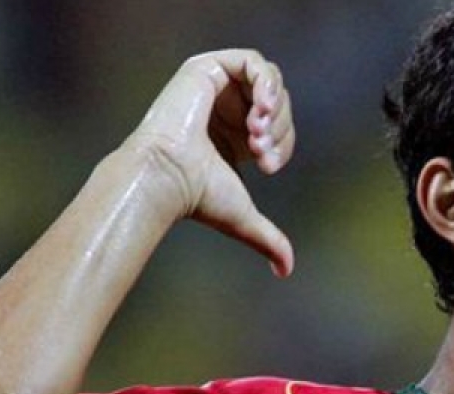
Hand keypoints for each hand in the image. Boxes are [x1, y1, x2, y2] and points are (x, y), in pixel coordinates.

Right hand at [124, 49, 296, 276]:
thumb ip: (268, 240)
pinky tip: (257, 112)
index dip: (284, 145)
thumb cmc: (198, 198)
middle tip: (261, 149)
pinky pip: (253, 62)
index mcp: (237, 134)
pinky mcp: (206, 69)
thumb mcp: (244, 217)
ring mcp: (217, 86)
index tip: (265, 167)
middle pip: (279, 102)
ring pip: (270, 80)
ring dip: (273, 108)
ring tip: (257, 132)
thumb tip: (286, 272)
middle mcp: (227, 108)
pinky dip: (264, 85)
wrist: (167, 178)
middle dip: (280, 127)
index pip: (281, 127)